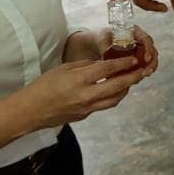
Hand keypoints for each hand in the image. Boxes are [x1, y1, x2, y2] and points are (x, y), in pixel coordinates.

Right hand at [23, 57, 146, 129]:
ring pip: (115, 100)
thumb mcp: (63, 69)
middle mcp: (86, 95)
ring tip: (131, 81)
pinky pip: (104, 105)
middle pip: (117, 86)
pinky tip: (114, 90)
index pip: (107, 69)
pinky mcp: (86, 115)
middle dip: (132, 78)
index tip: (133, 59)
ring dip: (125, 90)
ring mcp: (87, 108)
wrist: (31, 111)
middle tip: (142, 71)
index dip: (122, 64)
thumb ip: (84, 66)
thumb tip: (100, 65)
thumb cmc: (43, 86)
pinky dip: (113, 97)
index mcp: (79, 80)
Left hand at [97, 25, 158, 75]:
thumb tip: (106, 53)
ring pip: (150, 59)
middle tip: (148, 71)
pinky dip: (141, 72)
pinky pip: (143, 66)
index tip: (146, 58)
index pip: (146, 39)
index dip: (148, 49)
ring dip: (149, 68)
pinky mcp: (136, 60)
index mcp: (133, 31)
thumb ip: (105, 46)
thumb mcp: (101, 40)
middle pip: (152, 50)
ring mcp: (139, 50)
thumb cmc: (100, 38)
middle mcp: (139, 40)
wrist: (97, 45)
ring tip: (145, 75)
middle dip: (152, 61)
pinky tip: (137, 79)